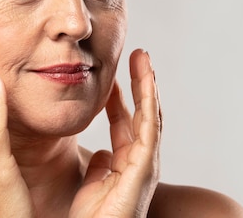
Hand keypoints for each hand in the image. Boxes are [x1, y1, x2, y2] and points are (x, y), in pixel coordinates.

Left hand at [70, 49, 162, 216]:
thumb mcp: (92, 186)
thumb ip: (99, 167)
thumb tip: (101, 153)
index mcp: (126, 162)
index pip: (126, 122)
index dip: (121, 98)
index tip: (113, 76)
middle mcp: (141, 160)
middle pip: (142, 113)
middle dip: (141, 84)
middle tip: (138, 56)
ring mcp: (146, 162)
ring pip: (150, 114)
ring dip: (148, 85)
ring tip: (144, 58)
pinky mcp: (146, 166)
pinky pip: (149, 127)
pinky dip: (148, 102)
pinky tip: (146, 81)